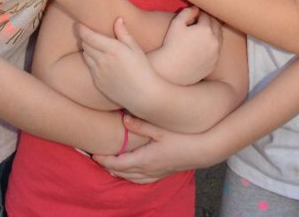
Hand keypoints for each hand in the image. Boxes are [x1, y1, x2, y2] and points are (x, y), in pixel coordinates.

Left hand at [79, 18, 152, 111]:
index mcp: (112, 49)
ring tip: (94, 46)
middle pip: (86, 45)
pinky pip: (90, 68)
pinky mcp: (98, 83)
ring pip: (86, 56)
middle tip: (88, 33)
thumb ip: (124, 33)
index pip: (90, 37)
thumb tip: (118, 19)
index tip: (79, 24)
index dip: (82, 30)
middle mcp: (102, 61)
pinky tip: (100, 61)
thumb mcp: (135, 48)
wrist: (143, 94)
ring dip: (87, 49)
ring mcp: (99, 73)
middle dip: (85, 38)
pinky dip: (91, 61)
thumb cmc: (142, 68)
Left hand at [94, 116, 209, 181]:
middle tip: (96, 157)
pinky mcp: (164, 173)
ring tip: (109, 164)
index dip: (103, 160)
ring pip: (131, 178)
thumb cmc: (185, 137)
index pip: (117, 163)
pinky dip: (131, 176)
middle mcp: (148, 170)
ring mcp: (157, 173)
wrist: (205, 150)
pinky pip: (141, 179)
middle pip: (122, 172)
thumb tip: (123, 119)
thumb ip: (141, 124)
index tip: (92, 153)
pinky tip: (131, 170)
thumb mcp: (161, 127)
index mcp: (145, 160)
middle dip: (108, 166)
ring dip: (119, 172)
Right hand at [155, 7, 221, 84]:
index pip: (207, 16)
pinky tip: (203, 46)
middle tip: (200, 22)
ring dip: (213, 33)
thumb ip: (187, 12)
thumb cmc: (171, 45)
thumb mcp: (176, 24)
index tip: (195, 16)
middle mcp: (214, 41)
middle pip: (216, 25)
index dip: (200, 14)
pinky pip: (216, 51)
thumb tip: (196, 9)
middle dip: (209, 21)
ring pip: (219, 38)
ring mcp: (215, 54)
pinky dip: (213, 46)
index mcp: (206, 29)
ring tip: (203, 33)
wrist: (170, 70)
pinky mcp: (214, 64)